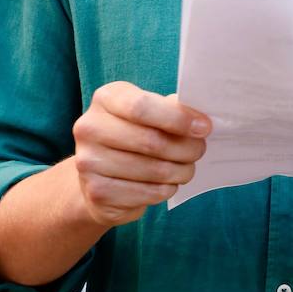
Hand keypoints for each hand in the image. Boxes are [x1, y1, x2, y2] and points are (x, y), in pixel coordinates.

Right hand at [71, 82, 211, 227]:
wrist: (99, 174)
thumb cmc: (134, 135)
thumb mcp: (149, 113)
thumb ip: (171, 110)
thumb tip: (201, 121)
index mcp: (106, 98)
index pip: (142, 106)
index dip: (178, 118)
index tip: (204, 127)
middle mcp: (89, 128)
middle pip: (151, 141)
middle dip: (186, 148)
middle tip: (200, 150)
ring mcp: (88, 162)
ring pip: (152, 170)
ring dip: (180, 171)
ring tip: (187, 168)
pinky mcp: (96, 192)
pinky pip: (146, 193)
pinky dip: (166, 189)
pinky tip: (168, 184)